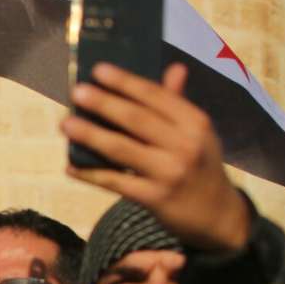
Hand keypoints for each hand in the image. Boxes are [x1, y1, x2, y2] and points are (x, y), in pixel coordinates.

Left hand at [60, 63, 250, 252]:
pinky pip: (115, 182)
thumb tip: (175, 67)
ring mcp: (170, 173)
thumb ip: (179, 103)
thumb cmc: (201, 166)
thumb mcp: (199, 134)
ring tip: (66, 124)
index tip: (99, 69)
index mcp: (195, 122)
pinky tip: (70, 166)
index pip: (156, 96)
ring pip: (122, 150)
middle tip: (77, 92)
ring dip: (91, 135)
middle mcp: (185, 145)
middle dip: (104, 103)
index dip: (126, 82)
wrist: (218, 216)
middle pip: (137, 119)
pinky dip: (90, 174)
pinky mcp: (155, 199)